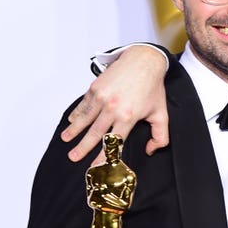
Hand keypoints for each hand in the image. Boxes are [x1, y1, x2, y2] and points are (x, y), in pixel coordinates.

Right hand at [61, 46, 168, 161]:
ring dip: (73, 130)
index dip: (103, 156)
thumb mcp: (161, 113)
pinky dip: (76, 113)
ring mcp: (101, 97)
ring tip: (65, 140)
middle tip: (73, 157)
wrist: (143, 61)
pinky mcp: (95, 88)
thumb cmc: (152, 87)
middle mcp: (112, 108)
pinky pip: (83, 105)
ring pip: (84, 119)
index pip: (113, 143)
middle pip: (94, 133)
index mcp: (128, 117)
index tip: (95, 166)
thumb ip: (160, 136)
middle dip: (83, 147)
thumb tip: (151, 150)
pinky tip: (70, 121)